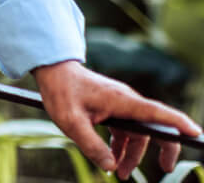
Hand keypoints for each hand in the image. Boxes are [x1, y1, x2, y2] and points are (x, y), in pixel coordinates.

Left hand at [34, 59, 201, 177]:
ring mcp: (119, 103)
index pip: (157, 112)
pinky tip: (111, 160)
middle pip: (153, 126)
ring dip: (132, 154)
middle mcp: (125, 100)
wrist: (51, 70)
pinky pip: (125, 130)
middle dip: (161, 148)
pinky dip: (121, 146)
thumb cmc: (61, 91)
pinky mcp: (112, 106)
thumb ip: (91, 145)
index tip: (195, 133)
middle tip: (165, 169)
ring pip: (137, 133)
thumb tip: (110, 166)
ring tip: (120, 173)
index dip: (178, 122)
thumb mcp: (71, 122)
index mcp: (122, 101)